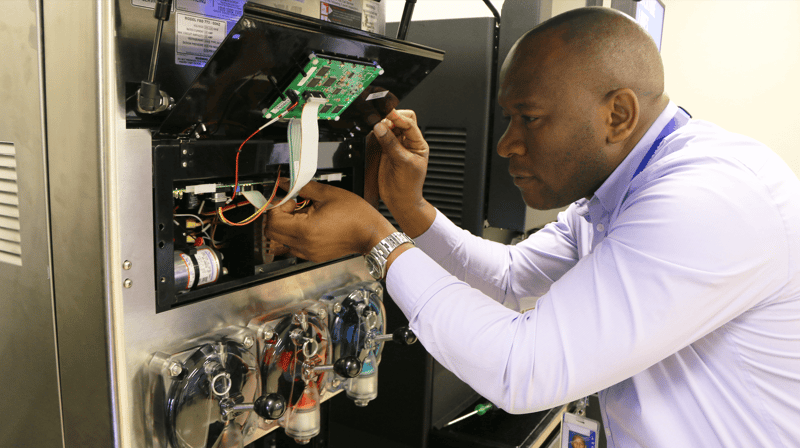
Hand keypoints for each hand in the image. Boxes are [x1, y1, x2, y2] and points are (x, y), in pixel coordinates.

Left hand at [264, 181, 396, 261]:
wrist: (371, 234)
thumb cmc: (355, 215)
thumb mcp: (328, 194)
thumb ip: (303, 187)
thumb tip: (287, 183)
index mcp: (306, 230)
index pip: (273, 220)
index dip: (278, 206)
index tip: (289, 199)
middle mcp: (304, 244)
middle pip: (271, 232)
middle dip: (277, 216)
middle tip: (292, 206)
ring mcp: (308, 253)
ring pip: (280, 240)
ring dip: (285, 226)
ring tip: (302, 215)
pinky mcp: (313, 256)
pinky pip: (292, 246)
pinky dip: (294, 235)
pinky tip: (308, 225)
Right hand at [370, 109, 436, 236]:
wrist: (400, 201)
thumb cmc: (409, 186)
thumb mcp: (402, 162)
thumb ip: (391, 144)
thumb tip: (380, 127)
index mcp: (418, 143)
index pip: (410, 123)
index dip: (398, 117)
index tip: (387, 115)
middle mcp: (407, 142)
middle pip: (400, 120)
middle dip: (390, 118)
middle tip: (380, 121)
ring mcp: (395, 146)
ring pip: (389, 127)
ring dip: (382, 125)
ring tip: (376, 129)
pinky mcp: (384, 151)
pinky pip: (380, 136)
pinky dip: (375, 133)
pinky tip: (373, 134)